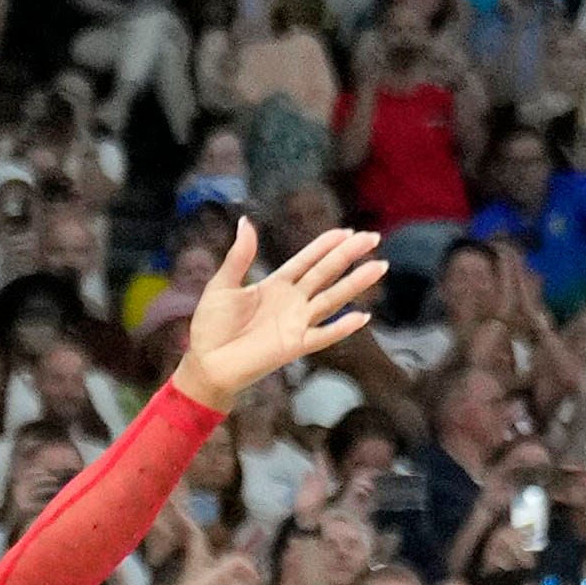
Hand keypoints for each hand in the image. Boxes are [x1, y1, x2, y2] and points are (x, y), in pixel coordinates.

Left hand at [169, 221, 387, 407]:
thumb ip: (239, 256)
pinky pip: (322, 336)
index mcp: (276, 285)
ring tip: (379, 267)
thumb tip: (246, 222)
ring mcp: (296, 324)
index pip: (308, 260)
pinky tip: (361, 317)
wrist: (206, 362)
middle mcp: (292, 302)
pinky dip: (341, 328)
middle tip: (373, 238)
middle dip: (349, 255)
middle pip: (326, 274)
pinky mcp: (294, 346)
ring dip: (355, 284)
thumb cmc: (211, 326)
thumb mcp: (222, 284)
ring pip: (332, 299)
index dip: (326, 245)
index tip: (347, 231)